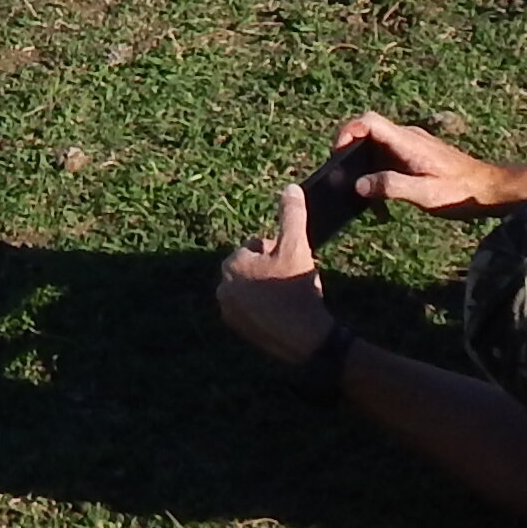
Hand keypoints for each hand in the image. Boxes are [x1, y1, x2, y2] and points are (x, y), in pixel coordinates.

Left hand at [215, 184, 340, 365]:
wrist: (303, 338)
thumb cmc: (297, 289)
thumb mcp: (296, 246)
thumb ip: (291, 215)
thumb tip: (290, 188)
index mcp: (232, 264)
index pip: (259, 246)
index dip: (280, 252)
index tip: (293, 265)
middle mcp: (223, 286)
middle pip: (254, 267)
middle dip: (272, 269)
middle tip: (292, 281)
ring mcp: (229, 310)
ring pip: (254, 288)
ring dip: (269, 288)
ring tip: (290, 297)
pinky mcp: (237, 329)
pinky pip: (253, 309)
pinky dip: (266, 308)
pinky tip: (284, 313)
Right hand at [331, 113, 523, 215]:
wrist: (489, 189)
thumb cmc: (461, 192)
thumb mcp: (425, 194)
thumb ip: (391, 186)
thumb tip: (359, 185)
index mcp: (408, 141)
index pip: (368, 121)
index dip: (347, 133)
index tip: (338, 157)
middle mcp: (407, 138)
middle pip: (366, 136)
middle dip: (351, 160)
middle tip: (345, 185)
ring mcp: (411, 147)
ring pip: (375, 153)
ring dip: (366, 176)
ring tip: (368, 205)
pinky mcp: (414, 158)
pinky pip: (387, 163)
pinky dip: (379, 181)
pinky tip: (384, 207)